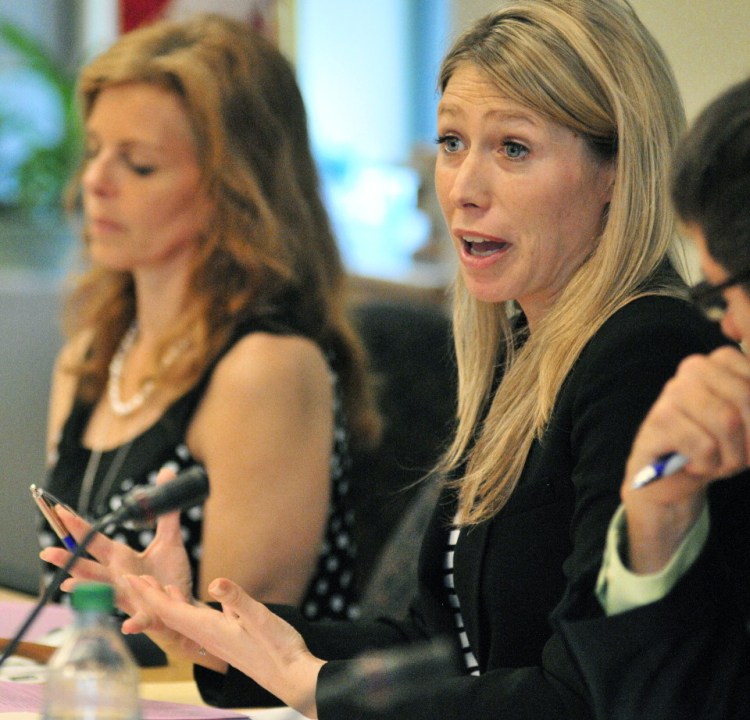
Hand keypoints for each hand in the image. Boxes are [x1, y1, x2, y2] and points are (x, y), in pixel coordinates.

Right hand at [39, 468, 192, 615]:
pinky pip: (141, 618)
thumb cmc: (171, 577)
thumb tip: (166, 474)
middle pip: (90, 567)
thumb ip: (166, 512)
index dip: (78, 526)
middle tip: (46, 552)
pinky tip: (127, 624)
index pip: (95, 540)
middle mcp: (120, 578)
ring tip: (68, 585)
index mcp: (122, 558)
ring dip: (87, 589)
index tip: (60, 511)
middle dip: (69, 560)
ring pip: (106, 592)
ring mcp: (131, 597)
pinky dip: (135, 621)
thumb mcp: (170, 539)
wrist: (183, 607)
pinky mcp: (150, 613)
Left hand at [125, 575, 324, 717]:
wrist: (292, 677)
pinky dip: (182, 607)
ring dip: (162, 602)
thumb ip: (237, 600)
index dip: (148, 594)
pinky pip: (193, 622)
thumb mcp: (260, 618)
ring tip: (150, 586)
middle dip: (147, 597)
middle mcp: (206, 636)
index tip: (128, 579)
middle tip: (127, 578)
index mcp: (209, 630)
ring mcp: (215, 639)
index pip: (170, 610)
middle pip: (168, 615)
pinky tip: (185, 601)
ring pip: (179, 619)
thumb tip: (215, 582)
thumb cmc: (279, 649)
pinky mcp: (225, 639)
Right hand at [622, 346, 749, 570]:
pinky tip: (692, 463)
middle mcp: (695, 367)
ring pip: (727, 421)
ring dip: (729, 456)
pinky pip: (704, 446)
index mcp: (722, 360)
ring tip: (713, 461)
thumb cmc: (715, 448)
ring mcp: (674, 391)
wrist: (669, 479)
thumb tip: (745, 420)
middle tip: (737, 457)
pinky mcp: (660, 418)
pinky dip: (706, 465)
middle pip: (747, 398)